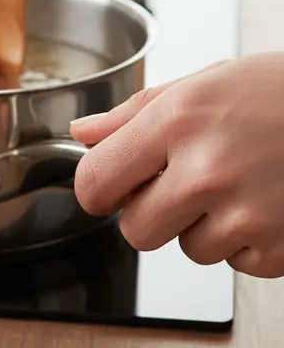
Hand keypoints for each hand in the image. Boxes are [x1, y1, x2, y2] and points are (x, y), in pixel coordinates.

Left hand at [69, 55, 283, 276]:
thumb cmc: (280, 92)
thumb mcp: (202, 83)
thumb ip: (133, 114)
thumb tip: (83, 134)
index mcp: (177, 122)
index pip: (95, 181)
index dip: (97, 189)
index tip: (108, 188)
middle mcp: (206, 170)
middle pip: (135, 231)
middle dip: (151, 214)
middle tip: (183, 185)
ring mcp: (246, 213)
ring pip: (188, 249)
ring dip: (205, 226)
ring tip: (241, 184)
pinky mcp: (280, 247)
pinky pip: (237, 263)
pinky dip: (248, 242)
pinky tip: (268, 203)